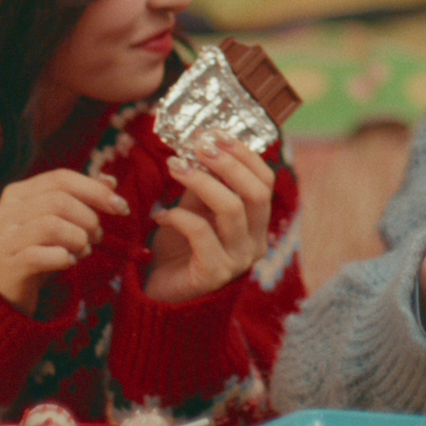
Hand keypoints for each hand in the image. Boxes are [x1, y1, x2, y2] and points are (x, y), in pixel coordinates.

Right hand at [0, 169, 129, 313]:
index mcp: (17, 193)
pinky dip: (63, 258)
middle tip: (97, 237)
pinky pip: (39, 256)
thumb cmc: (40, 249)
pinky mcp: (6, 266)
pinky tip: (68, 263)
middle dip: (89, 219)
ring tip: (83, 250)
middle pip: (59, 202)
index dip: (96, 190)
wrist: (9, 291)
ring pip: (51, 226)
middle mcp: (4, 212)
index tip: (122, 208)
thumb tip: (110, 181)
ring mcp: (1, 239)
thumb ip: (82, 198)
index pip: (61, 178)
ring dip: (78, 240)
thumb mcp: (59, 220)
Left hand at [144, 131, 275, 302]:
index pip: (266, 181)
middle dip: (228, 163)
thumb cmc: (179, 247)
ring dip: (202, 181)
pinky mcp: (214, 274)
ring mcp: (237, 260)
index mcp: (256, 223)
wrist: (160, 292)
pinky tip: (160, 216)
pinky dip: (178, 217)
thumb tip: (204, 144)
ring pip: (232, 209)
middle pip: (256, 192)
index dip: (244, 154)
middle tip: (199, 145)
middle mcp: (254, 242)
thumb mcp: (193, 207)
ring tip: (176, 168)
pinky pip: (201, 234)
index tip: (215, 134)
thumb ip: (204, 183)